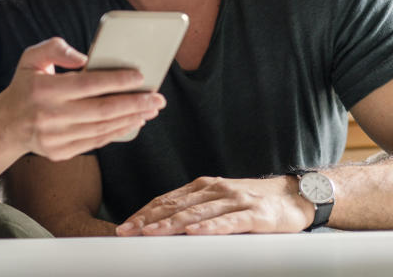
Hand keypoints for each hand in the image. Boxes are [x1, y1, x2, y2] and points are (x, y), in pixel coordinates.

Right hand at [0, 37, 165, 161]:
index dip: (117, 80)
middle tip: (158, 98)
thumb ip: (55, 49)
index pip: (88, 84)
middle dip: (135, 103)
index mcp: (44, 89)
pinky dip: (117, 132)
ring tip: (150, 110)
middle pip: (102, 110)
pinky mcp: (60, 152)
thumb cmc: (26, 86)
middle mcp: (50, 115)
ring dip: (131, 119)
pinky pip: (96, 142)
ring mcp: (55, 137)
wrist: (6, 124)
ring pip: (102, 128)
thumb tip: (84, 58)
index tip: (140, 76)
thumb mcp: (31, 58)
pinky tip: (132, 123)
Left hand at [115, 175, 314, 235]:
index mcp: (203, 186)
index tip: (124, 226)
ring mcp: (234, 201)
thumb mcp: (221, 201)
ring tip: (150, 233)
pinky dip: (209, 228)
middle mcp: (214, 190)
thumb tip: (166, 225)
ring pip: (196, 214)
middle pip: (175, 206)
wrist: (296, 196)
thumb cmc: (254, 202)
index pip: (166, 200)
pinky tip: (193, 233)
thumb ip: (197, 209)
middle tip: (126, 232)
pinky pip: (228, 222)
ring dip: (170, 224)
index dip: (143, 212)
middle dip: (147, 220)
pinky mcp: (255, 215)